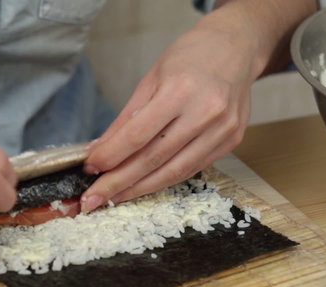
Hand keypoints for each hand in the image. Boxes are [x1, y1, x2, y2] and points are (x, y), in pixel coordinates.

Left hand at [81, 19, 257, 211]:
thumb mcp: (150, 80)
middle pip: (154, 159)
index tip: (89, 169)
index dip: (111, 156)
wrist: (235, 47)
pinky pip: (191, 169)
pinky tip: (143, 186)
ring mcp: (222, 130)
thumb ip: (125, 119)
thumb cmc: (188, 58)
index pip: (138, 135)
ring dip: (140, 189)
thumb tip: (98, 151)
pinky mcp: (232, 141)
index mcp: (180, 90)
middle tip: (93, 199)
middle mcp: (205, 112)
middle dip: (119, 182)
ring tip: (114, 198)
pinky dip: (164, 180)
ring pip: (174, 172)